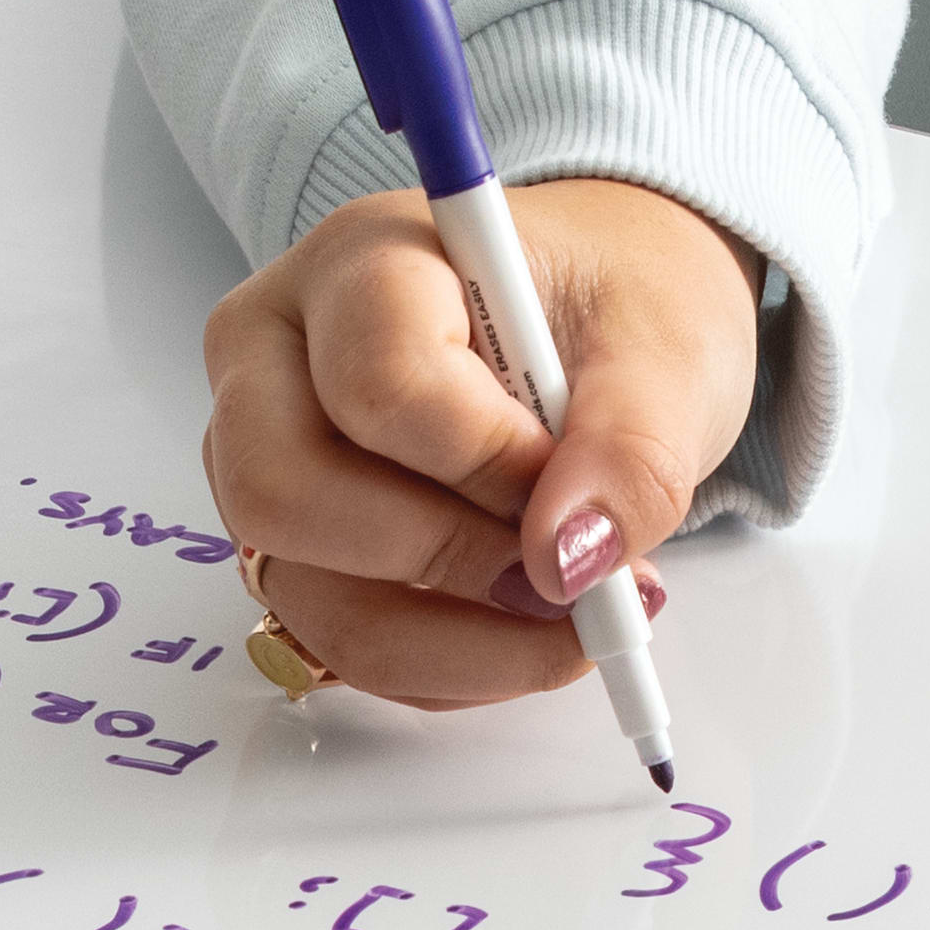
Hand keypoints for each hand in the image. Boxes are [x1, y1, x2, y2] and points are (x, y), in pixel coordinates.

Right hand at [198, 177, 760, 707]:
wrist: (600, 327)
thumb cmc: (614, 308)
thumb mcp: (665, 350)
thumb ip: (632, 448)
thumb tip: (571, 559)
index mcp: (359, 263)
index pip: (378, 384)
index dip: (487, 464)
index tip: (573, 482)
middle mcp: (275, 357)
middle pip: (286, 495)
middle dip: (445, 562)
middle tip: (567, 576)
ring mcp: (264, 459)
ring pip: (311, 597)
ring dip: (462, 644)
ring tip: (579, 616)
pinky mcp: (295, 549)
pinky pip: (344, 648)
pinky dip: (453, 666)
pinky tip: (530, 625)